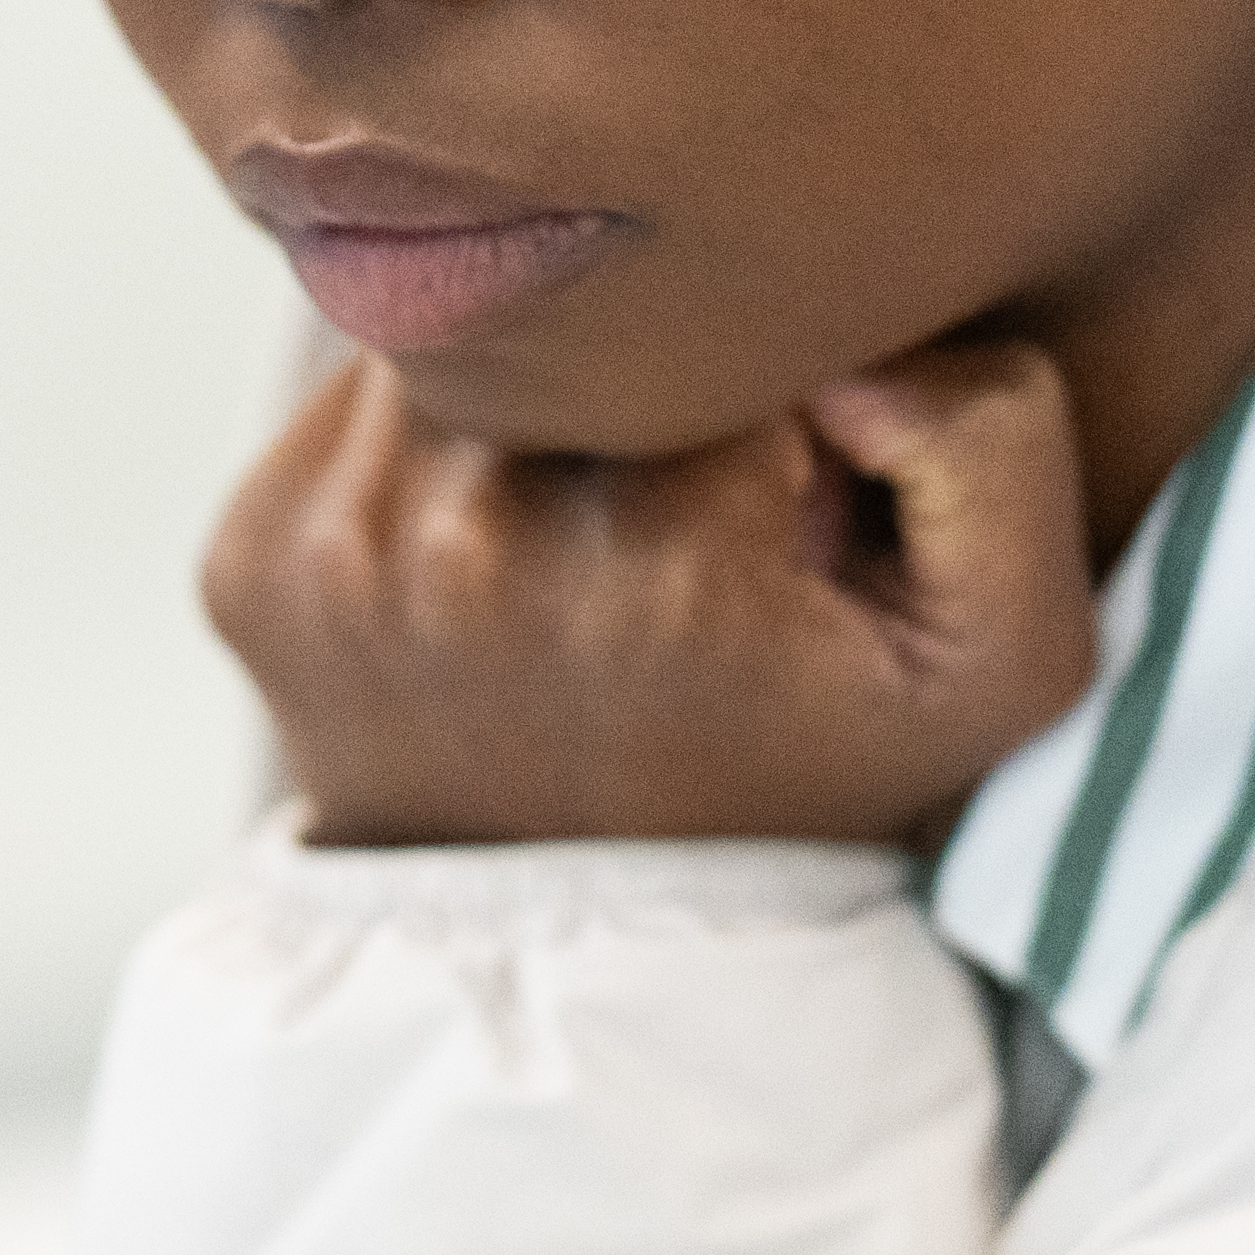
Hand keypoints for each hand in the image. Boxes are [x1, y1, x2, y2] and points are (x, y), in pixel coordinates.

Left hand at [207, 336, 1100, 851]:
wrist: (586, 942)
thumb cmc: (802, 765)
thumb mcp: (1000, 657)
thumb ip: (993, 443)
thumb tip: (833, 334)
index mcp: (674, 558)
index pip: (726, 312)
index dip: (769, 362)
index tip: (778, 464)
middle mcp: (481, 552)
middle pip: (571, 314)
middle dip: (632, 369)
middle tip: (672, 491)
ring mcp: (346, 557)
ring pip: (453, 336)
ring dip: (520, 388)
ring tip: (577, 514)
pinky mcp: (254, 559)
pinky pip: (348, 400)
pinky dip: (419, 444)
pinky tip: (477, 550)